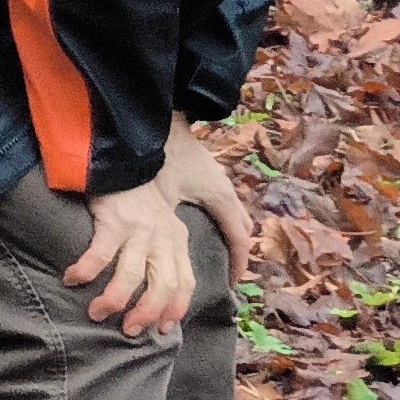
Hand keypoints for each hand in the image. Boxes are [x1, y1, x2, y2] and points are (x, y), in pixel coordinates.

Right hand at [67, 182, 200, 340]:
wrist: (120, 159)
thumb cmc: (136, 198)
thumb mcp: (162, 224)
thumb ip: (162, 252)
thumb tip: (154, 292)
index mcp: (178, 240)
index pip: (185, 282)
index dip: (176, 308)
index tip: (164, 329)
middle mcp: (163, 237)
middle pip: (163, 285)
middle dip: (147, 313)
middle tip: (129, 331)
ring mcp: (140, 229)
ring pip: (132, 275)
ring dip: (116, 299)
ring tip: (97, 314)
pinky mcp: (115, 220)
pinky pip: (101, 253)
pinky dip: (87, 270)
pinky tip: (73, 280)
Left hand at [158, 122, 260, 278]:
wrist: (157, 116)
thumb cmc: (161, 154)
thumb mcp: (163, 196)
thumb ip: (166, 225)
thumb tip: (160, 253)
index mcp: (221, 197)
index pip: (239, 238)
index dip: (238, 263)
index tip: (231, 283)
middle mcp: (226, 190)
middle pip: (242, 225)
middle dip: (238, 248)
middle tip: (226, 268)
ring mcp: (219, 179)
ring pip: (235, 212)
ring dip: (231, 231)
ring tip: (218, 249)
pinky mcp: (208, 172)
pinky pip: (223, 202)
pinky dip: (221, 217)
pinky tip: (203, 222)